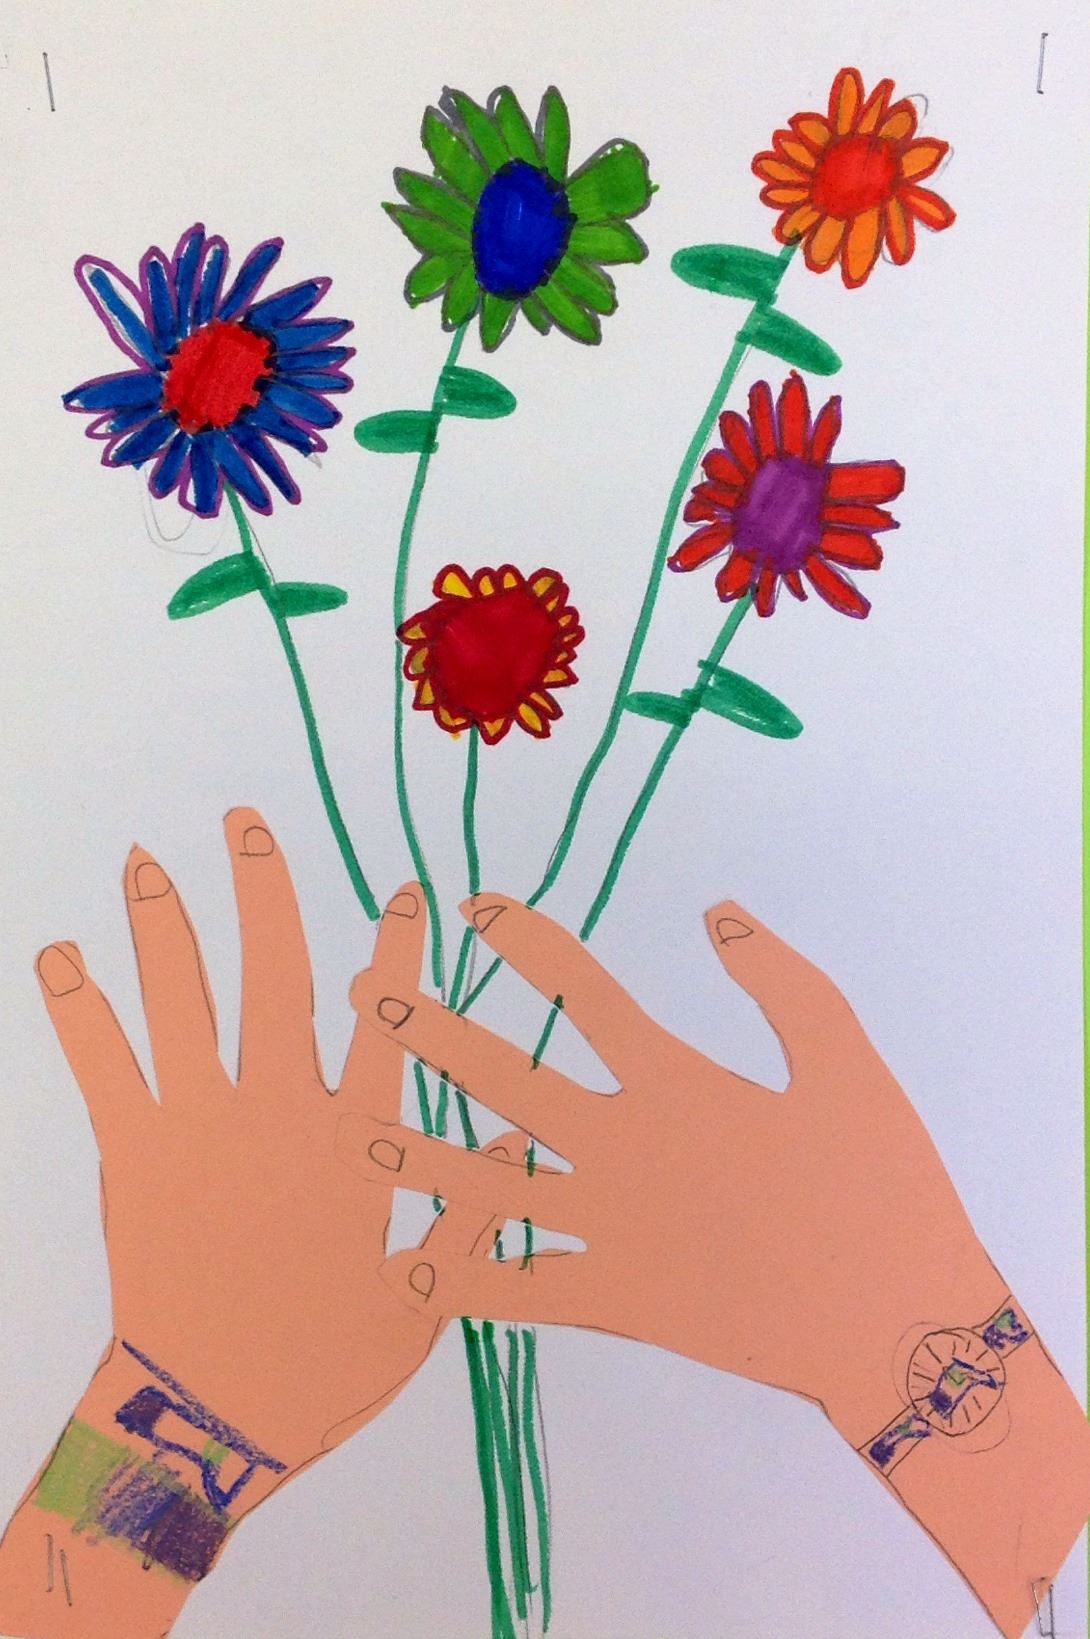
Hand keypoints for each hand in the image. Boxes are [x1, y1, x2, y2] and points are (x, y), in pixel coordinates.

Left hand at [0, 812, 507, 1638]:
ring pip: (182, 1002)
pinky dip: (78, 1007)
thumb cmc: (323, 1365)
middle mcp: (277, 1110)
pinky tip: (57, 954)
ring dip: (165, 925)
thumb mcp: (423, 1301)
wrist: (210, 1419)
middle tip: (243, 822)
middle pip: (273, 977)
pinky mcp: (134, 1153)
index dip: (399, 951)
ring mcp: (200, 1124)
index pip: (390, 1023)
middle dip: (260, 892)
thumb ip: (470, 1215)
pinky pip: (102, 1064)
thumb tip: (523, 1145)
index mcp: (354, 1139)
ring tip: (145, 861)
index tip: (404, 890)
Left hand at [351, 892, 1001, 1426]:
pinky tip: (409, 1277)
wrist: (893, 1320)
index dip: (525, 939)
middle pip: (504, 1080)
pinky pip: (522, 1292)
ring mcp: (610, 1230)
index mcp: (675, 1081)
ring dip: (421, 1159)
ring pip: (490, 1186)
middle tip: (369, 996)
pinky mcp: (616, 1303)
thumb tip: (718, 909)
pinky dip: (464, 1286)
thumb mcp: (845, 1057)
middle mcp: (622, 1147)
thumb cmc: (877, 1181)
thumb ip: (779, 980)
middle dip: (431, 1033)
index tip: (474, 905)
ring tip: (359, 1137)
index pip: (581, 989)